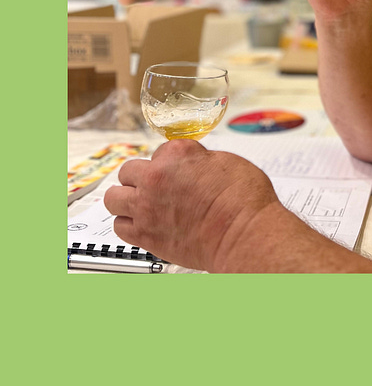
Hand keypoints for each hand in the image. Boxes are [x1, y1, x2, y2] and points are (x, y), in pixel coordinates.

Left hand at [104, 139, 281, 271]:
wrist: (243, 235)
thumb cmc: (244, 202)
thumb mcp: (229, 163)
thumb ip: (203, 161)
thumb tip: (196, 166)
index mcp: (177, 155)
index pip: (163, 150)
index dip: (174, 160)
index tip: (181, 169)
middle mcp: (155, 178)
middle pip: (129, 170)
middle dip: (142, 176)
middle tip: (156, 185)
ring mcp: (146, 207)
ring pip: (113, 197)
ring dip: (126, 198)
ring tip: (140, 202)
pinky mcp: (144, 234)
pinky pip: (119, 225)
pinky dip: (128, 223)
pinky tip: (142, 222)